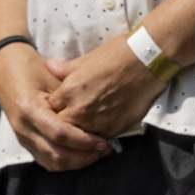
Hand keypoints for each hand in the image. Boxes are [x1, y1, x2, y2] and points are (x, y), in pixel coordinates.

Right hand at [0, 44, 114, 171]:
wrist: (4, 68)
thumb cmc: (31, 69)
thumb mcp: (53, 79)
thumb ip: (71, 102)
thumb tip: (98, 120)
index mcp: (29, 108)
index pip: (59, 134)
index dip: (84, 141)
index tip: (103, 141)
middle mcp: (23, 127)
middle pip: (57, 154)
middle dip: (84, 156)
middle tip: (104, 150)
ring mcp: (21, 136)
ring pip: (52, 163)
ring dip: (76, 162)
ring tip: (95, 154)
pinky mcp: (24, 141)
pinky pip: (46, 161)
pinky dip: (65, 163)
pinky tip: (80, 155)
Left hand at [41, 37, 166, 148]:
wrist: (146, 63)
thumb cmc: (114, 56)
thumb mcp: (84, 60)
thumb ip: (63, 69)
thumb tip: (48, 66)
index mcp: (69, 92)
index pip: (49, 109)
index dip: (53, 109)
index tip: (57, 107)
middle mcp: (81, 110)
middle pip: (62, 127)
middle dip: (63, 125)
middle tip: (69, 120)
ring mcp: (99, 122)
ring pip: (81, 137)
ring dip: (81, 133)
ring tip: (84, 127)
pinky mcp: (117, 129)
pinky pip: (100, 138)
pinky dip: (98, 135)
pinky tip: (100, 128)